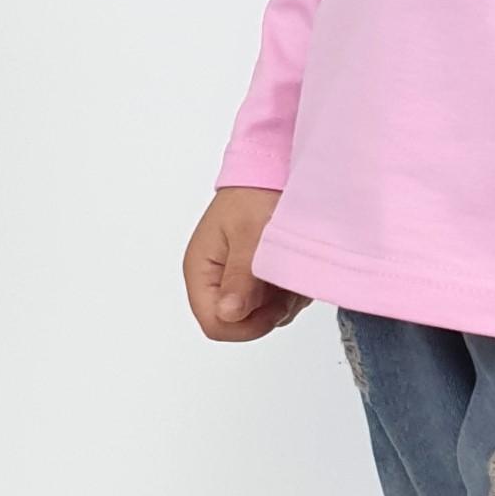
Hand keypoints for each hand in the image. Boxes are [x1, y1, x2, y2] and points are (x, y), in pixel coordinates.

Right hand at [185, 185, 307, 341]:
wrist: (272, 170)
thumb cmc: (255, 194)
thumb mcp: (250, 235)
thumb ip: (240, 277)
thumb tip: (228, 314)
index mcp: (201, 271)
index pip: (214, 324)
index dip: (245, 325)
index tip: (274, 307)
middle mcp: (214, 281)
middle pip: (240, 324)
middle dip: (269, 311)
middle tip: (287, 282)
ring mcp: (236, 281)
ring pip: (260, 317)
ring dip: (283, 300)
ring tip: (291, 267)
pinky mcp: (255, 279)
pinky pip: (274, 304)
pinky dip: (290, 292)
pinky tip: (294, 266)